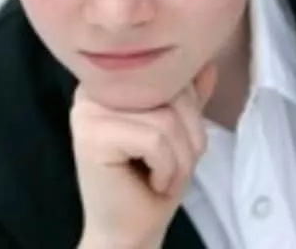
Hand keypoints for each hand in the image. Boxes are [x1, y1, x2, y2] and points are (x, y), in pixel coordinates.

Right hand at [71, 63, 216, 248]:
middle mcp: (95, 87)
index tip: (178, 141)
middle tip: (174, 167)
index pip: (169, 73)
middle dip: (189, 136)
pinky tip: (152, 182)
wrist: (129, 233)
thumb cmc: (153, 179)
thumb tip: (207, 63)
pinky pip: (154, 140)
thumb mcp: (178, 130)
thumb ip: (188, 96)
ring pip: (165, 118)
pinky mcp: (91, 135)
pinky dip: (167, 168)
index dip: (189, 108)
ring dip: (180, 159)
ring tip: (164, 177)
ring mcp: (88, 109)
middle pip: (170, 91)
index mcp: (113, 80)